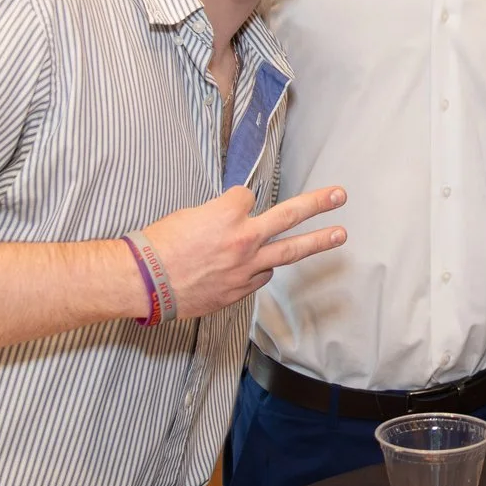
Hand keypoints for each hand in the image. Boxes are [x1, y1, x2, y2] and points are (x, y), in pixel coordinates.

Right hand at [135, 186, 346, 317]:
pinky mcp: (240, 290)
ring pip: (288, 252)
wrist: (144, 282)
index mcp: (227, 213)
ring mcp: (245, 267)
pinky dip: (261, 269)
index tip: (229, 206)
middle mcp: (243, 238)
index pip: (247, 196)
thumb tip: (231, 218)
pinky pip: (262, 276)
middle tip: (340, 195)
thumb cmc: (158, 246)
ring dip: (315, 242)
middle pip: (289, 215)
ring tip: (338, 235)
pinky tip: (259, 267)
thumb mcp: (189, 216)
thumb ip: (218, 215)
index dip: (237, 201)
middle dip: (318, 204)